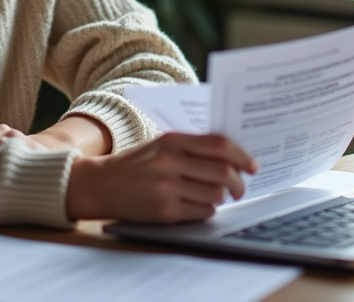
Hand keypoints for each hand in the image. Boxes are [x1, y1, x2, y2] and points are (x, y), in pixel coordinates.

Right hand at [64, 132, 256, 223]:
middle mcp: (170, 162)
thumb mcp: (162, 145)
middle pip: (222, 172)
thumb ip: (193, 147)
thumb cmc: (137, 164)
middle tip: (241, 188)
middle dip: (239, 183)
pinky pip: (202, 212)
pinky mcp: (164, 212)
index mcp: (172, 140)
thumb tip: (233, 158)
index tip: (252, 165)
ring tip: (216, 196)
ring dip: (222, 198)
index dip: (242, 155)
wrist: (100, 184)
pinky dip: (208, 210)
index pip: (219, 145)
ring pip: (215, 195)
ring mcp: (167, 188)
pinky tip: (200, 206)